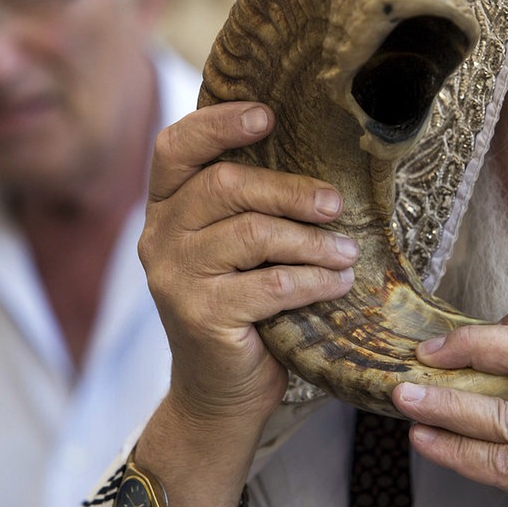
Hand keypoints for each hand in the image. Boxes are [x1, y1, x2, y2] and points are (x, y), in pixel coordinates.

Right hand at [132, 101, 357, 506]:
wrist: (220, 391)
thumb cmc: (241, 307)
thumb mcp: (238, 248)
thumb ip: (250, 206)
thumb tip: (320, 158)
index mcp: (166, 209)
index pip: (175, 148)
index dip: (218, 124)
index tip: (267, 115)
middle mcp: (159, 237)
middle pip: (224, 186)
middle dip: (290, 190)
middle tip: (335, 204)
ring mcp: (174, 277)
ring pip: (252, 234)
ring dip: (312, 241)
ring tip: (348, 251)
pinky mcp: (199, 315)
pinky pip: (271, 284)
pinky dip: (314, 281)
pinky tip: (339, 282)